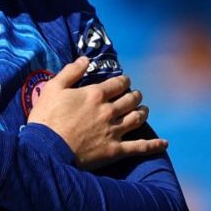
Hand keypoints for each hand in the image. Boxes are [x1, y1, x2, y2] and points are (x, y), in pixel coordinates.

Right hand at [28, 57, 167, 169]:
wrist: (45, 151)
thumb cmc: (46, 118)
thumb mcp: (53, 88)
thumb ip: (70, 71)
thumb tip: (85, 59)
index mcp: (95, 94)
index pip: (118, 83)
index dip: (124, 81)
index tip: (124, 82)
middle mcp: (109, 111)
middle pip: (131, 99)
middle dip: (135, 95)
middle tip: (134, 95)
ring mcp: (114, 131)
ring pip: (137, 118)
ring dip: (143, 112)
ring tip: (144, 110)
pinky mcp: (115, 151)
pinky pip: (140, 147)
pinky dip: (154, 145)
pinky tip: (164, 144)